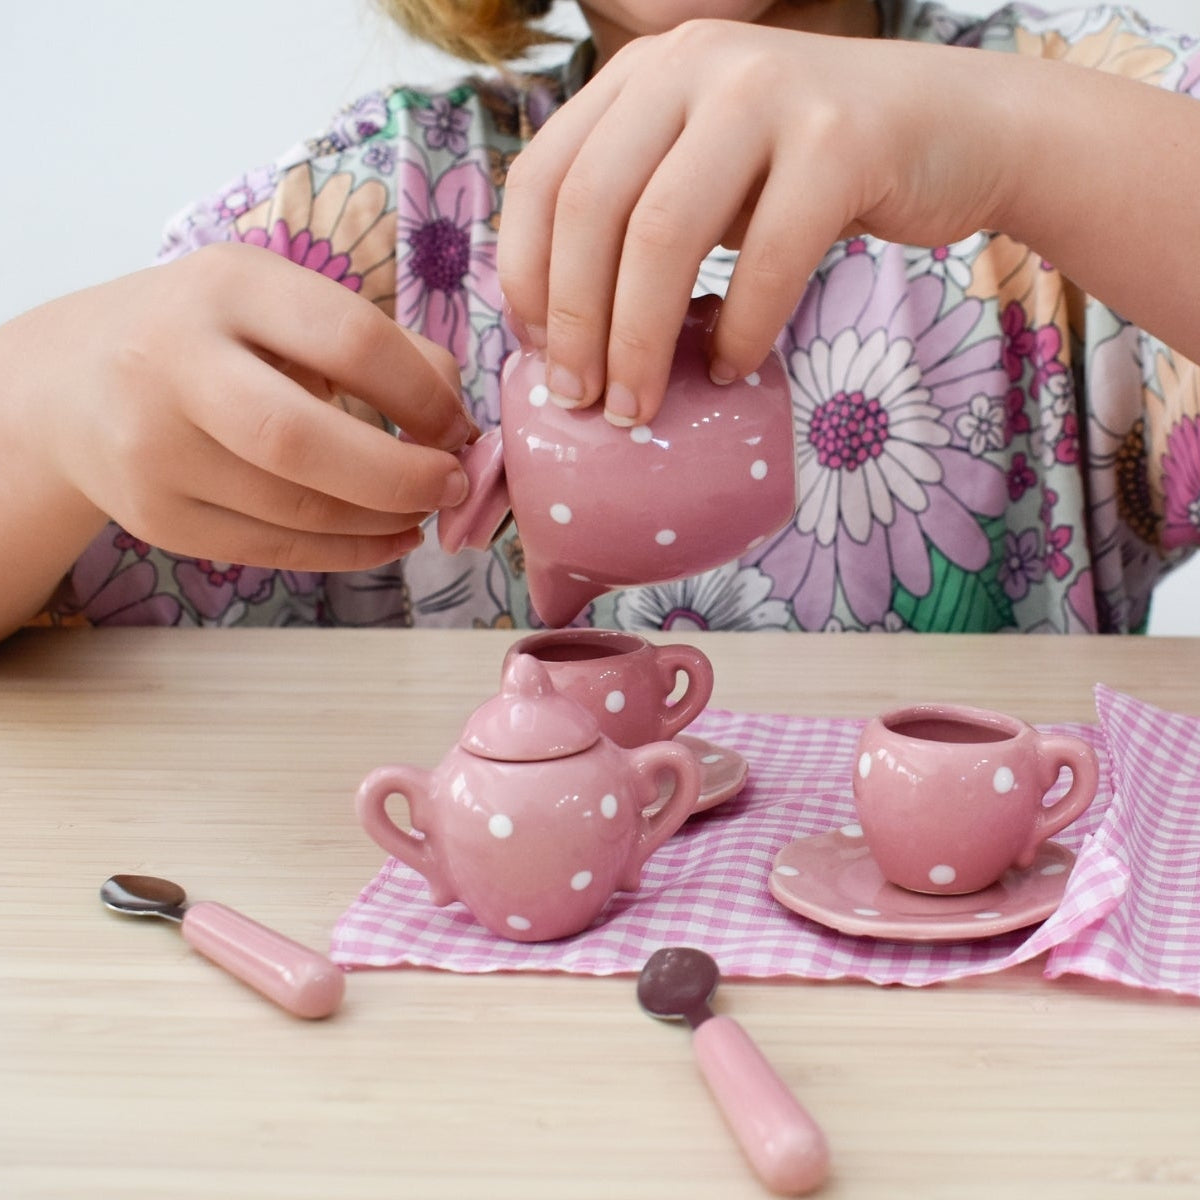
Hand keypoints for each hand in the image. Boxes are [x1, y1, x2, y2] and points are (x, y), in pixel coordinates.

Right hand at [4, 242, 475, 577]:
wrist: (77, 386)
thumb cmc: (210, 337)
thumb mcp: (280, 305)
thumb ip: (378, 346)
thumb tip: (461, 421)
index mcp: (228, 287)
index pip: (350, 339)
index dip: (424, 394)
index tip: (460, 427)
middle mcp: (178, 363)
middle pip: (302, 439)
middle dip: (401, 475)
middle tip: (453, 484)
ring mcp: (157, 448)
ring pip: (295, 508)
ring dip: (382, 520)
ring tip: (423, 511)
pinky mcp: (158, 517)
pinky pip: (273, 548)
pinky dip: (348, 552)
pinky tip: (387, 537)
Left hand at [499, 21, 1006, 423]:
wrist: (954, 128)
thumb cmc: (811, 170)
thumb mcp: (705, 170)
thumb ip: (638, 213)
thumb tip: (563, 330)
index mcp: (641, 75)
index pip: (544, 174)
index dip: (526, 274)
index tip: (538, 353)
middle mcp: (692, 65)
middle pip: (593, 209)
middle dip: (576, 322)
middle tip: (580, 400)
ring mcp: (766, 92)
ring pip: (663, 233)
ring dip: (639, 341)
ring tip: (639, 408)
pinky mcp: (840, 139)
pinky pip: (767, 257)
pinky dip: (741, 329)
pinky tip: (730, 368)